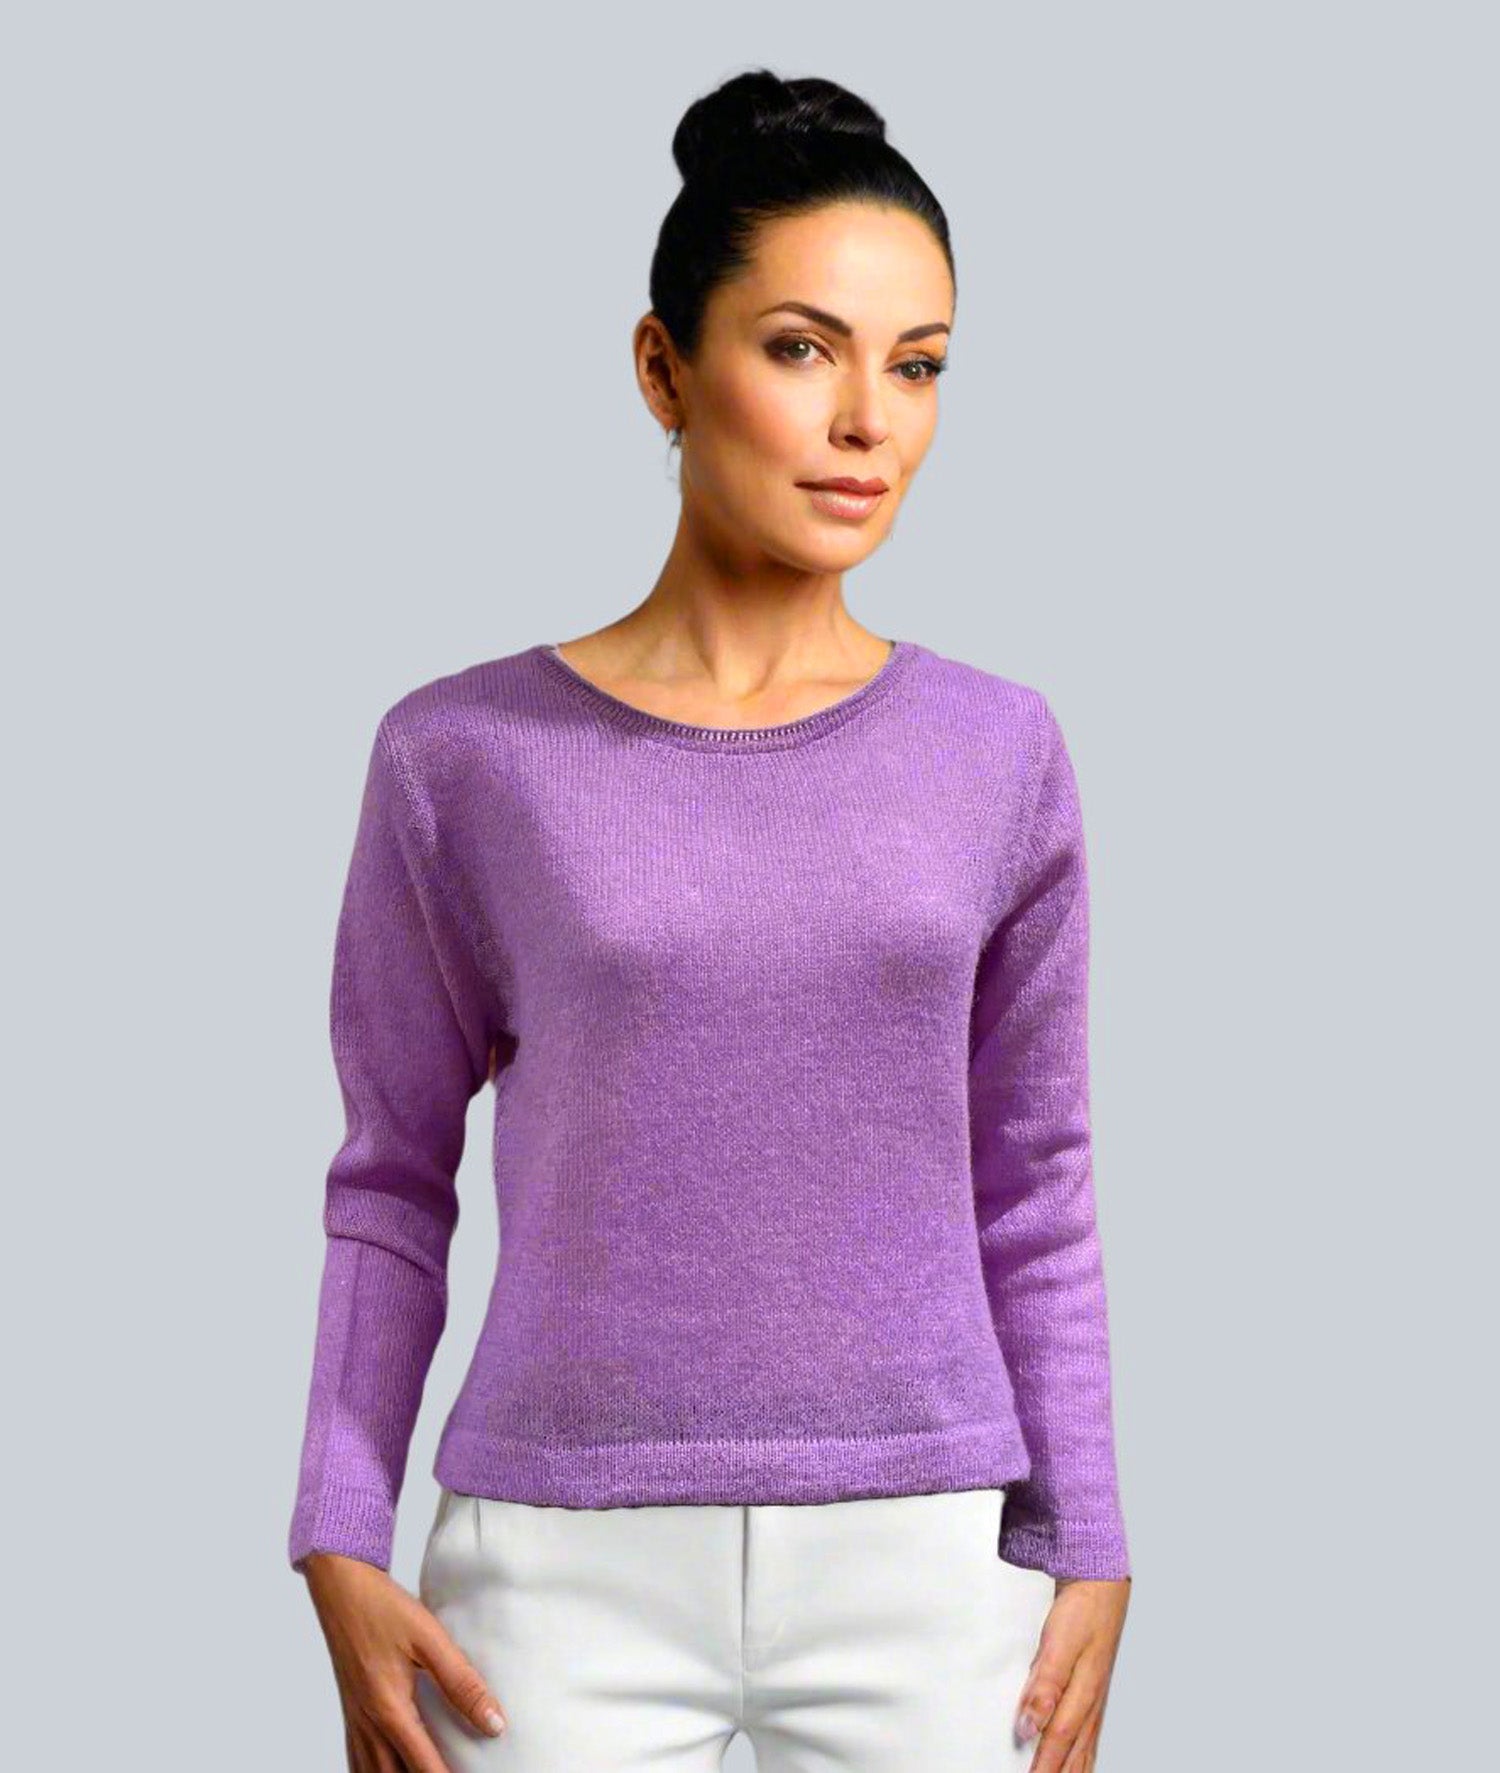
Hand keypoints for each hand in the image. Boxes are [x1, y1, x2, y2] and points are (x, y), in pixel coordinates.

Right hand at [300, 1551, 507, 1771]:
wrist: (340, 1587)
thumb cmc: (383, 1608)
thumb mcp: (429, 1639)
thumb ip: (462, 1682)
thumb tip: (494, 1723)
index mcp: (390, 1710)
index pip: (424, 1768)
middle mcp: (369, 1725)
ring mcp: (356, 1722)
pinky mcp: (351, 1713)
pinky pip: (358, 1762)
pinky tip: (390, 1771)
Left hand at [1014, 1575, 1130, 1769]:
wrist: (1101, 1588)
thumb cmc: (1081, 1613)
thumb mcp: (1058, 1644)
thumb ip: (1043, 1686)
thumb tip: (1027, 1726)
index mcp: (1082, 1695)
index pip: (1056, 1742)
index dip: (1041, 1768)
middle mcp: (1091, 1706)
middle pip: (1072, 1755)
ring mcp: (1095, 1704)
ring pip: (1083, 1752)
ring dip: (1069, 1771)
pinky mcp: (1093, 1698)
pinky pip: (1087, 1741)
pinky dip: (1081, 1761)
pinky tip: (1077, 1767)